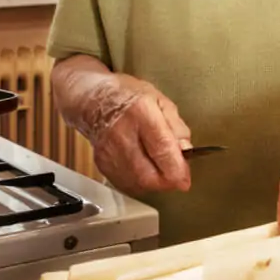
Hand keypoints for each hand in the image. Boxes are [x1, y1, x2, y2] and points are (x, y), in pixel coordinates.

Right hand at [58, 71, 191, 195]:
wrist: (93, 99)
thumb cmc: (127, 96)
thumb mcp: (160, 100)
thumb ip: (176, 126)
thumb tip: (186, 150)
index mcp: (141, 112)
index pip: (162, 149)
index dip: (177, 168)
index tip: (186, 177)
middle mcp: (122, 134)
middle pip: (148, 174)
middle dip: (167, 181)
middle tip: (177, 176)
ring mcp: (110, 151)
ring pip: (137, 183)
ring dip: (154, 183)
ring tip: (162, 171)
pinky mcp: (102, 164)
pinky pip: (125, 183)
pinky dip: (140, 183)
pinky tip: (146, 171)